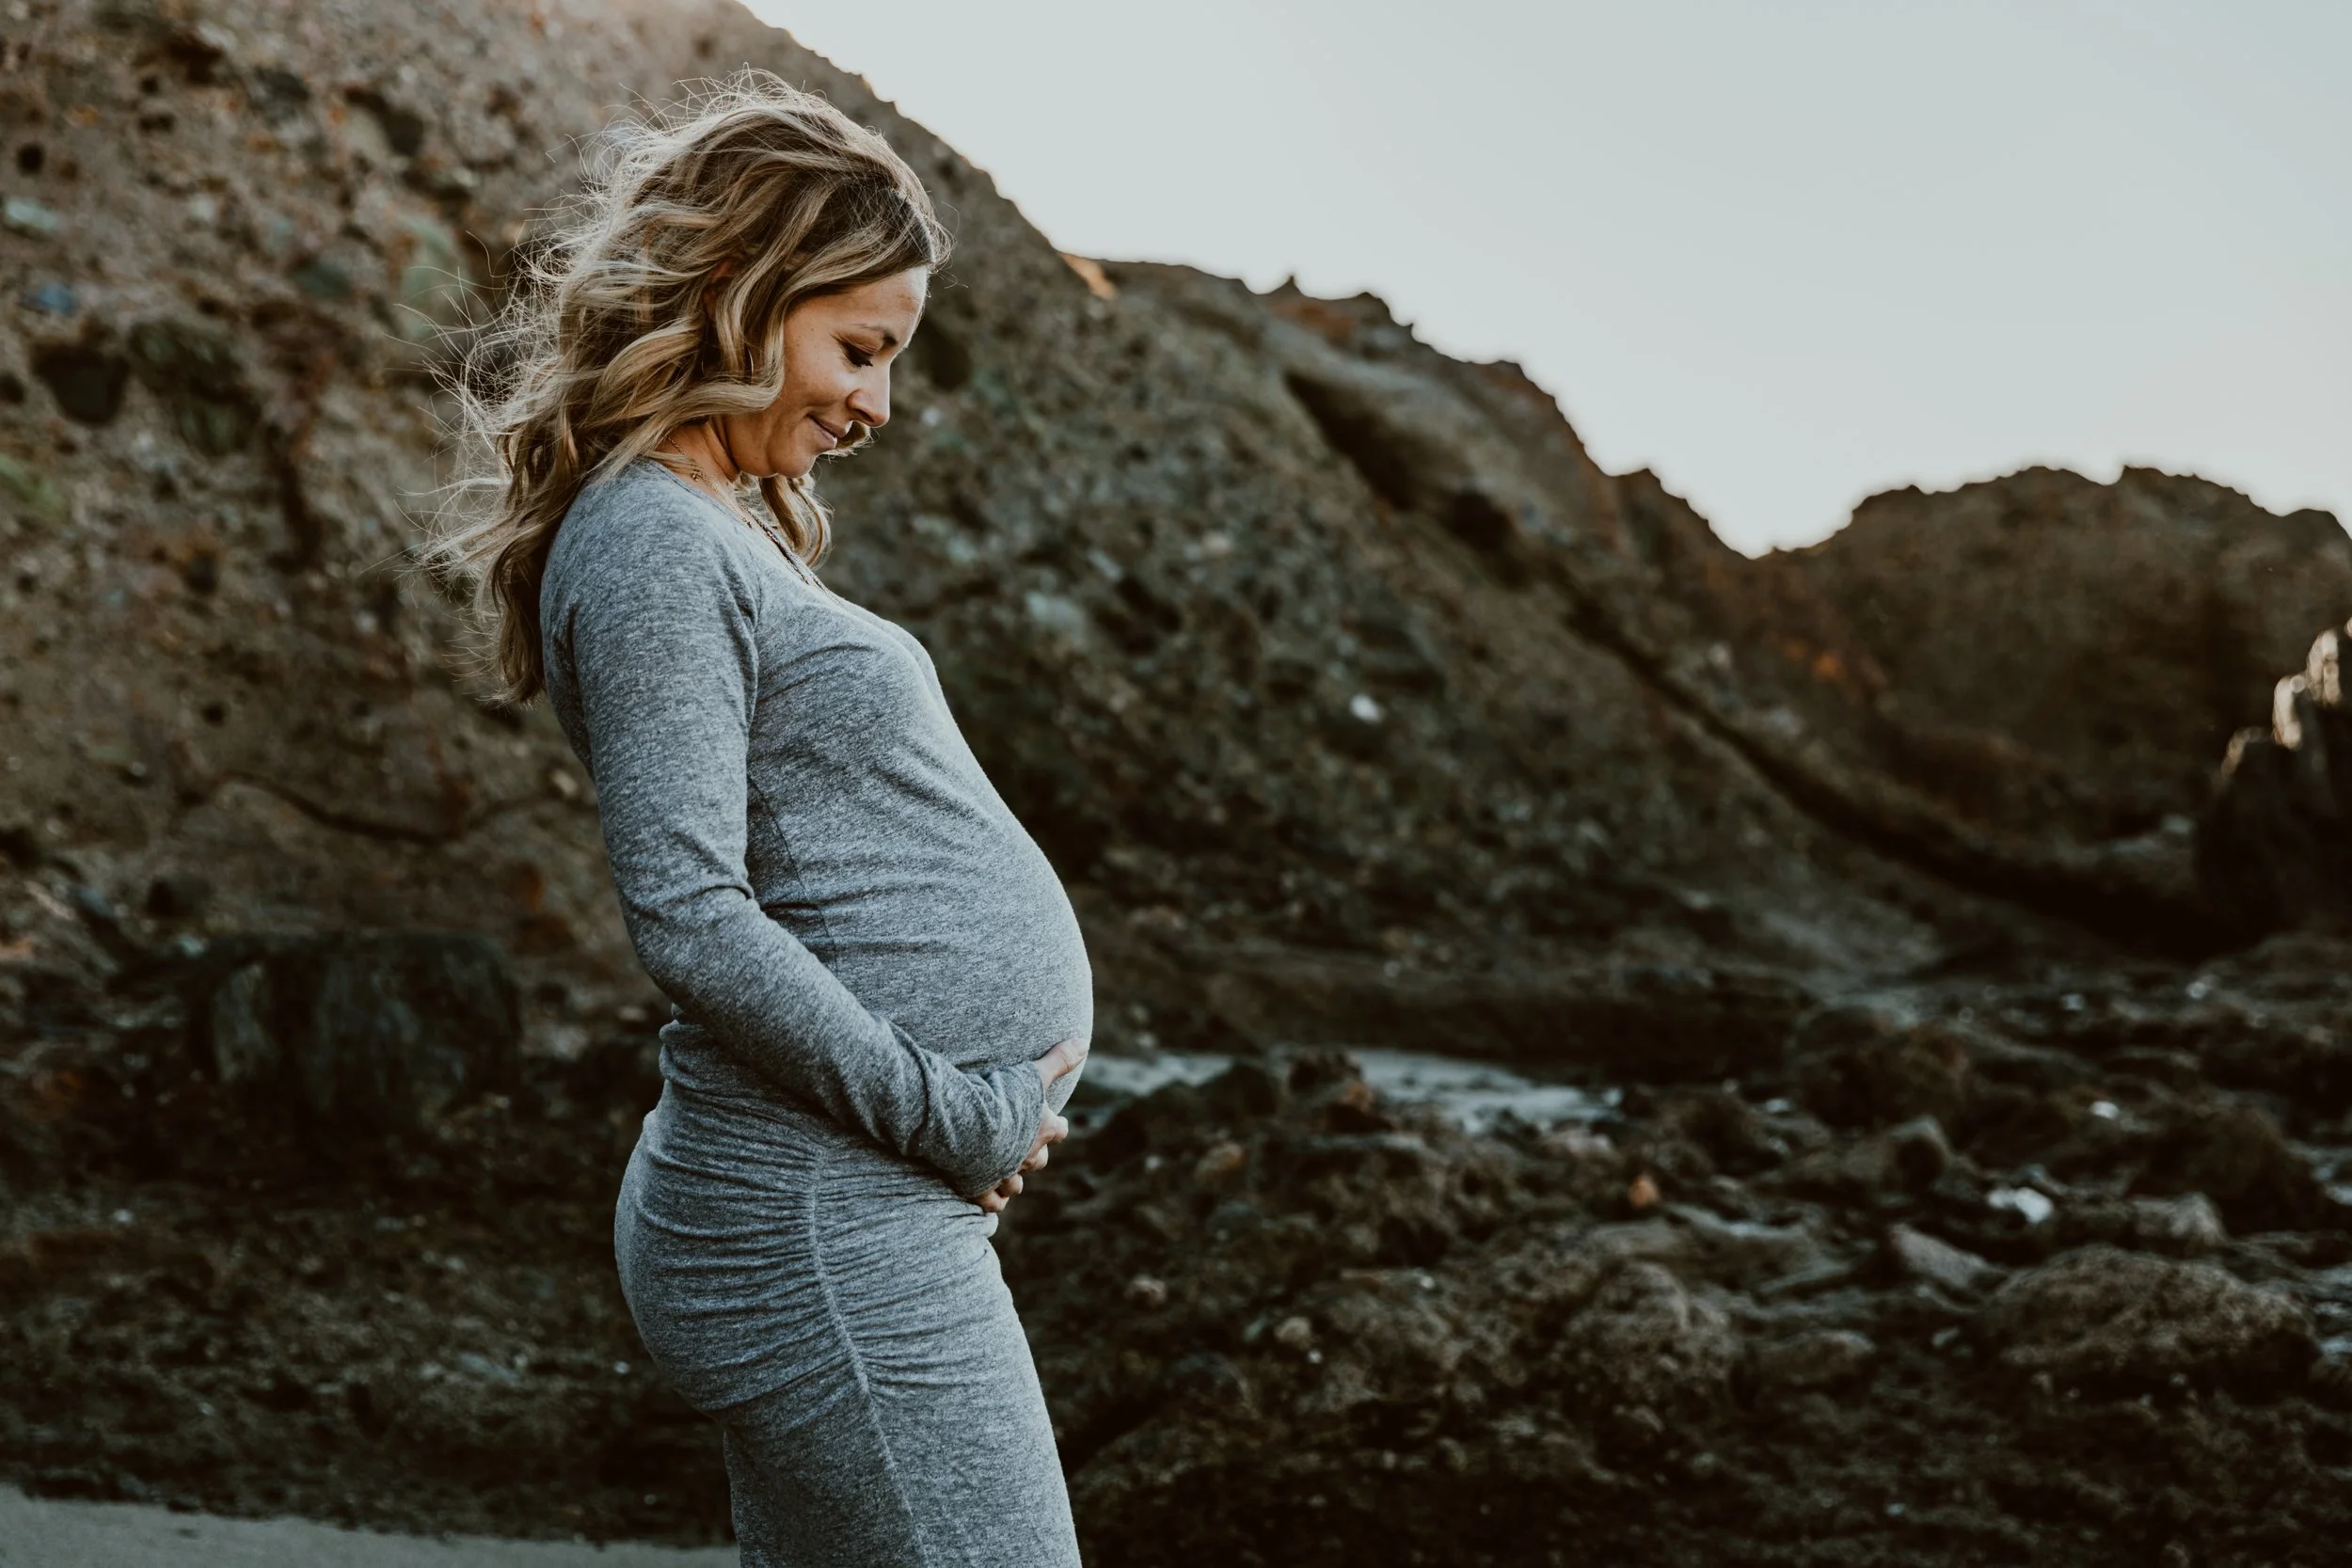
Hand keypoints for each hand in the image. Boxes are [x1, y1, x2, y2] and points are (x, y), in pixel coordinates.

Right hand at [967, 1036, 1086, 1211]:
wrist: (968, 1125)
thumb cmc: (1002, 1097)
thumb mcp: (1033, 1073)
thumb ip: (1059, 1059)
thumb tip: (1085, 1042)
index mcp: (1042, 1130)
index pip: (1059, 1130)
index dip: (1057, 1126)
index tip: (1056, 1123)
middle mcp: (1027, 1155)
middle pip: (1039, 1160)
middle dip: (1035, 1155)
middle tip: (1026, 1147)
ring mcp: (1004, 1173)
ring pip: (1016, 1183)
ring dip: (1013, 1179)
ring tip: (1006, 1173)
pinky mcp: (982, 1187)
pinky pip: (993, 1201)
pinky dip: (993, 1199)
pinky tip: (990, 1196)